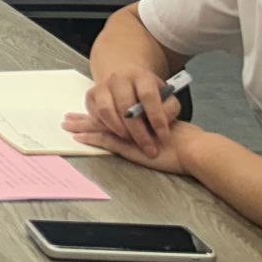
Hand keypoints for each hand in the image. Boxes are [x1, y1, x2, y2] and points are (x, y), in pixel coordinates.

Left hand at [65, 117, 199, 175]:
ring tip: (68, 126)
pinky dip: (91, 138)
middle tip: (67, 120)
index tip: (82, 115)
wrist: (193, 148)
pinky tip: (79, 138)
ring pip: (101, 126)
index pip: (113, 114)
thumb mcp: (160, 136)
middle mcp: (131, 123)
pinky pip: (105, 139)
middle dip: (84, 119)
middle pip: (103, 117)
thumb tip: (131, 129)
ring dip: (83, 126)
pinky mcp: (128, 144)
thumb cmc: (183, 145)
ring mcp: (128, 133)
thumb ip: (145, 131)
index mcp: (138, 120)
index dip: (97, 114)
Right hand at [68, 66, 182, 155]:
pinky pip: (94, 114)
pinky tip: (117, 134)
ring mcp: (103, 86)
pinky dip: (105, 127)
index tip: (164, 137)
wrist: (125, 77)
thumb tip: (162, 123)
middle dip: (138, 131)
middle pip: (125, 105)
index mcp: (141, 77)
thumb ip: (169, 109)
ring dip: (119, 130)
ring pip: (106, 110)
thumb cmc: (148, 94)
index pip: (148, 96)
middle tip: (149, 148)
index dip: (156, 117)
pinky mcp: (91, 95)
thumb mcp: (166, 97)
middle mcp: (119, 79)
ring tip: (131, 141)